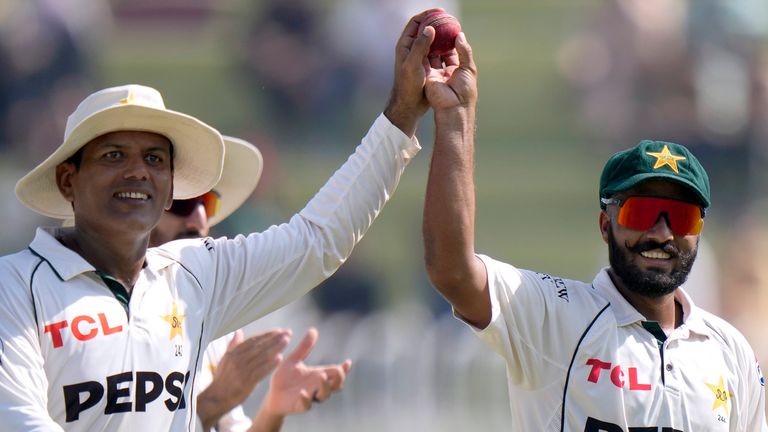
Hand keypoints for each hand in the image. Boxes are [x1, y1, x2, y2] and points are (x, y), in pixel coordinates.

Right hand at [197, 329, 290, 428]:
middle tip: (287, 332)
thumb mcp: (225, 359)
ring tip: (286, 341)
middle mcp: (237, 360)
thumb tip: (238, 331)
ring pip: (261, 357)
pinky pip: (260, 371)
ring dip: (275, 348)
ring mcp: (242, 371)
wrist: (216, 398)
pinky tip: (280, 358)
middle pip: (259, 346)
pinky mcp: (246, 382)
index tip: (278, 330)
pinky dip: (270, 364)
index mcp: (233, 353)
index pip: (252, 340)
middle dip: (274, 338)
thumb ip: (233, 345)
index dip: (266, 335)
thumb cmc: (223, 378)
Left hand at [263, 328, 351, 414]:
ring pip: (324, 395)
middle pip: (336, 385)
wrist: (272, 395)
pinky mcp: (299, 406)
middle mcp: (317, 387)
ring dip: (325, 387)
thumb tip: (313, 329)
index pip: (335, 372)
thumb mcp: (294, 360)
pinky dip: (306, 399)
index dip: (344, 369)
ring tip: (321, 376)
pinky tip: (303, 393)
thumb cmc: (285, 378)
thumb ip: (304, 347)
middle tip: (339, 370)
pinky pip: (306, 405)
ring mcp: (310, 397)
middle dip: (339, 379)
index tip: (347, 362)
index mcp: (318, 375)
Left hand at [384, 8, 445, 136]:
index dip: (427, 14)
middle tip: (450, 19)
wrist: (409, 105)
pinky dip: (444, 47)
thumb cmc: (408, 86)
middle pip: (424, 29)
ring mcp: (419, 57)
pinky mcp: (426, 66)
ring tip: (453, 31)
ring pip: (431, 40)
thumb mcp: (413, 65)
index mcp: (405, 46)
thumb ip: (420, 46)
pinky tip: (453, 47)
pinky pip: (436, 52)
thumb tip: (429, 28)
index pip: (415, 23)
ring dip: (442, 35)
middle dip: (436, 22)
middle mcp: (411, 49)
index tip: (440, 12)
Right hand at [425, 31, 477, 113]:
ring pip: (432, 56)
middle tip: (437, 26)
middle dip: (439, 41)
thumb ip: (464, 51)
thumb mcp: (469, 67)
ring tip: (429, 29)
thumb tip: (460, 35)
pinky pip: (424, 61)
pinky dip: (423, 51)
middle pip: (441, 53)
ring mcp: (436, 74)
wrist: (453, 107)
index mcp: (458, 70)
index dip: (452, 41)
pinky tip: (423, 39)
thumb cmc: (465, 90)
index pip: (454, 52)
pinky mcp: (427, 76)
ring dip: (431, 44)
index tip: (449, 28)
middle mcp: (446, 72)